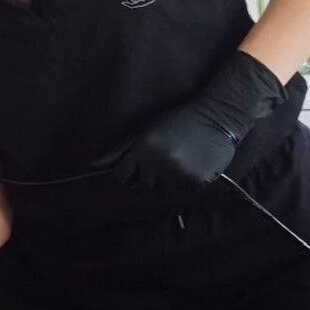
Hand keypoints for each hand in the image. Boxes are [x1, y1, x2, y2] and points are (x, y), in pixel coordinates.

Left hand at [102, 51, 286, 189]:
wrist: (216, 117)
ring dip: (168, 182)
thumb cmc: (176, 120)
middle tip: (162, 161)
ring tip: (179, 162)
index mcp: (142, 147)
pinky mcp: (196, 181)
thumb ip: (120, 149)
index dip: (126, 173)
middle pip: (141, 186)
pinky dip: (186, 184)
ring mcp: (177, 173)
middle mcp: (157, 162)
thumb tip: (93, 165)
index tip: (136, 168)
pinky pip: (183, 192)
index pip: (121, 175)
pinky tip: (192, 166)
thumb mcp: (145, 129)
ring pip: (163, 191)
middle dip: (148, 177)